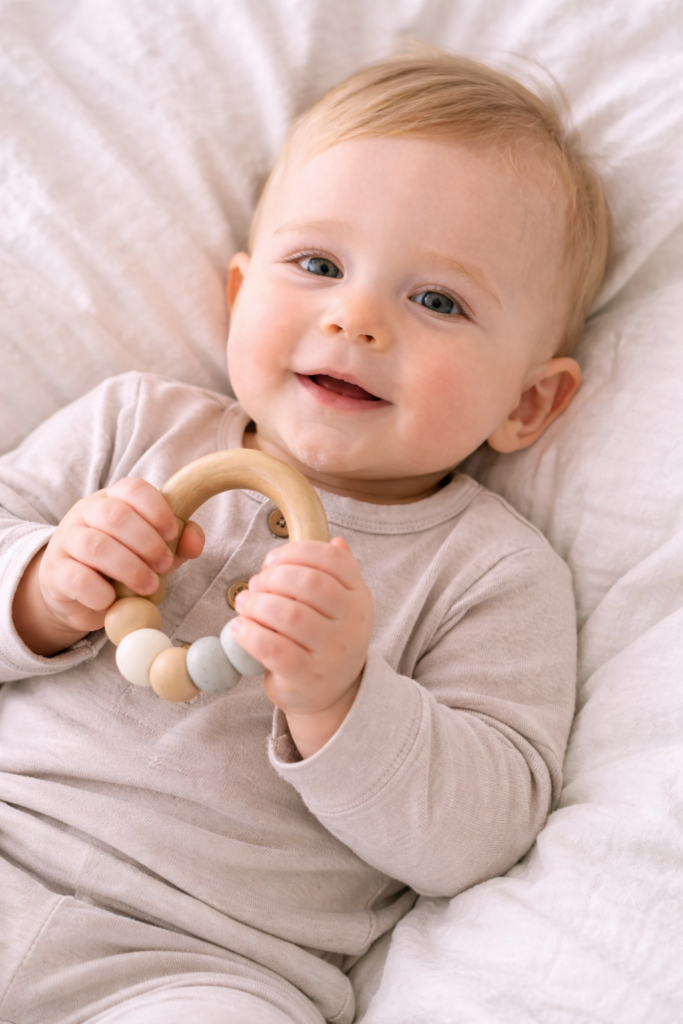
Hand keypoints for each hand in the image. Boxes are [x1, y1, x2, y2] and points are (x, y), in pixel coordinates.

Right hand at [13, 477, 203, 655]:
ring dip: (130, 568)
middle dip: (147, 542)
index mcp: (113, 499)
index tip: (172, 533)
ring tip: (148, 586)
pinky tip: (113, 600)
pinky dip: (100, 592)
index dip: (156, 509)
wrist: (77, 593)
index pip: (132, 488)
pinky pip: (77, 578)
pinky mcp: (55, 572)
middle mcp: (86, 513)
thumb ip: (178, 542)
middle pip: (115, 515)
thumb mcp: (153, 550)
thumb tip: (195, 541)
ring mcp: (67, 540)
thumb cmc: (121, 564)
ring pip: (96, 546)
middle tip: (164, 564)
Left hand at [232, 537, 373, 757]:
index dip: (295, 553)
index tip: (271, 560)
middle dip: (272, 578)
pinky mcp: (307, 676)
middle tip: (255, 584)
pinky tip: (239, 628)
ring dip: (257, 604)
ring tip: (244, 604)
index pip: (332, 560)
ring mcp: (332, 652)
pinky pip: (273, 648)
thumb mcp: (341, 605)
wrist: (332, 694)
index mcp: (360, 597)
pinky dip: (249, 634)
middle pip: (308, 584)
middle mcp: (352, 623)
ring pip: (289, 615)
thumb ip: (338, 573)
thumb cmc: (327, 639)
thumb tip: (335, 542)